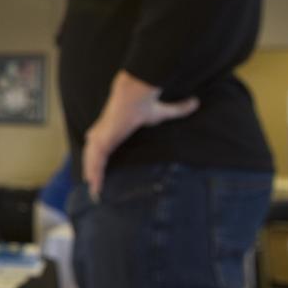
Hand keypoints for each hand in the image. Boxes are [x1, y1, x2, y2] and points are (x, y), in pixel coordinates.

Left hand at [83, 70, 198, 198]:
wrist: (134, 95)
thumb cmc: (145, 103)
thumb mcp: (163, 111)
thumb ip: (178, 109)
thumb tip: (196, 102)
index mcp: (112, 130)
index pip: (103, 148)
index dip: (100, 159)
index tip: (100, 170)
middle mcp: (102, 134)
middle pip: (93, 156)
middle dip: (92, 170)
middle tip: (94, 186)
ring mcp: (100, 137)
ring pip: (92, 161)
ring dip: (93, 175)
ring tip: (94, 191)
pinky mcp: (101, 140)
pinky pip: (95, 161)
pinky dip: (94, 172)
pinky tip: (93, 184)